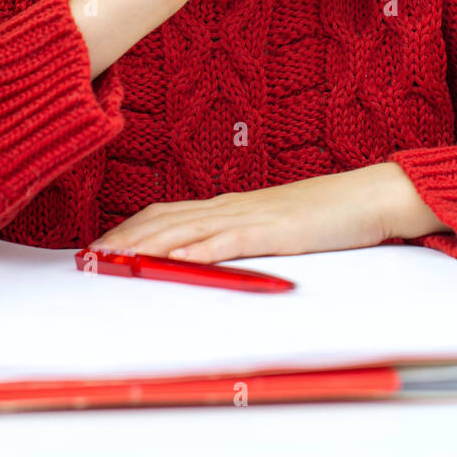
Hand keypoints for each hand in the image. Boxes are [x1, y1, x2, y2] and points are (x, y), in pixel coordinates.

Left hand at [87, 163, 441, 262]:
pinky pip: (229, 240)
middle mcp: (231, 205)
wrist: (368, 197)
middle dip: (124, 238)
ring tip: (117, 260)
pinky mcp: (274, 229)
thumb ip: (239, 239)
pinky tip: (178, 260)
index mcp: (229, 205)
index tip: (99, 247)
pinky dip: (200, 250)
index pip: (165, 213)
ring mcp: (251, 215)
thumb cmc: (325, 215)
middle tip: (89, 258)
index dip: (129, 229)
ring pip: (187, 228)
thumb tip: (205, 258)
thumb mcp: (272, 227)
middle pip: (164, 219)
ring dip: (149, 245)